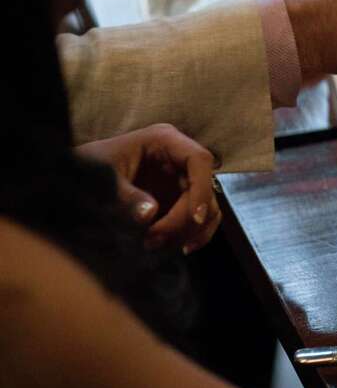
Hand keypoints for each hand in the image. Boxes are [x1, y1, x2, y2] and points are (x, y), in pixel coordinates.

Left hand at [75, 124, 219, 254]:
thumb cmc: (88, 168)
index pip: (199, 160)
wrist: (77, 178)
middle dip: (186, 218)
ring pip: (207, 205)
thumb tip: (150, 214)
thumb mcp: (102, 179)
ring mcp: (181, 180)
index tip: (193, 217)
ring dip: (191, 229)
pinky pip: (199, 217)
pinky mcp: (179, 199)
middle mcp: (179, 158)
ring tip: (156, 244)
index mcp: (164, 140)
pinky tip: (179, 247)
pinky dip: (193, 233)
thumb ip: (125, 196)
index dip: (202, 188)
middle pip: (205, 187)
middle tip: (155, 239)